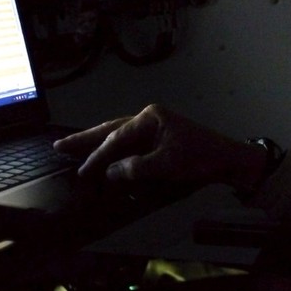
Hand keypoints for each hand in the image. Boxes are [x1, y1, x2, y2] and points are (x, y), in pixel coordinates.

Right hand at [54, 104, 263, 192]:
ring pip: (119, 136)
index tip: (83, 172)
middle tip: (60, 145)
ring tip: (74, 148)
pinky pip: (131, 144)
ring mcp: (156, 127)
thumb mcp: (166, 165)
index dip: (97, 156)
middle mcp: (150, 118)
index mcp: (151, 117)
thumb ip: (135, 168)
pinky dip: (116, 151)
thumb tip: (109, 173)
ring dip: (99, 144)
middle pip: (111, 130)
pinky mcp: (161, 139)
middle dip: (86, 139)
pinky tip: (105, 156)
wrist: (230, 161)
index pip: (116, 138)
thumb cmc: (201, 158)